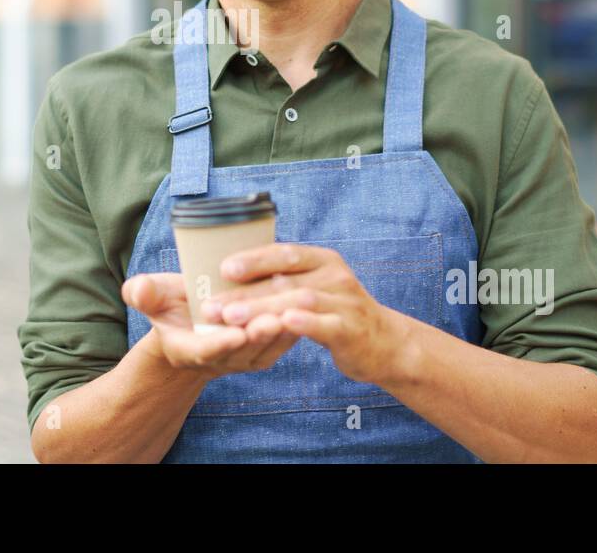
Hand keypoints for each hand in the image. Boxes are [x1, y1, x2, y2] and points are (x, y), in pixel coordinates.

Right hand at [121, 272, 300, 378]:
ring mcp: (244, 358)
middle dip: (258, 335)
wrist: (192, 326)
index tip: (233, 334)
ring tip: (297, 309)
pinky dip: (294, 327)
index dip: (219, 343)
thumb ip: (144, 294)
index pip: (205, 350)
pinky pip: (282, 342)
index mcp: (190, 349)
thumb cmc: (171, 308)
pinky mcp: (264, 352)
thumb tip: (137, 288)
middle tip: (272, 319)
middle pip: (242, 349)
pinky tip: (307, 307)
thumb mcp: (152, 299)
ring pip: (267, 346)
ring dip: (283, 330)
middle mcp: (220, 359)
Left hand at [198, 243, 403, 385]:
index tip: (222, 268)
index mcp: (322, 260)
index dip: (254, 259)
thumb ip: (285, 279)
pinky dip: (303, 322)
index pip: (285, 253)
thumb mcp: (316, 287)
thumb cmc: (336, 313)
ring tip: (232, 319)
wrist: (384, 343)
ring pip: (298, 302)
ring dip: (262, 309)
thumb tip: (232, 274)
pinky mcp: (351, 329)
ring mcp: (345, 302)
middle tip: (212, 306)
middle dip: (245, 293)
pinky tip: (282, 323)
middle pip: (284, 280)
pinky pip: (324, 324)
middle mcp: (334, 276)